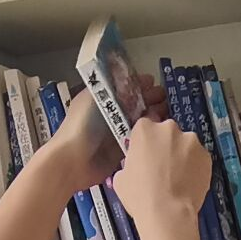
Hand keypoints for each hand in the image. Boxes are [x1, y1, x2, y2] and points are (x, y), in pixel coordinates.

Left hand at [49, 78, 170, 192]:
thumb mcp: (95, 97)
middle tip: (164, 97)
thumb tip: (133, 78)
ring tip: (167, 111)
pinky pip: (139, 140)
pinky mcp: (122, 150)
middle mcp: (110, 114)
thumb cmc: (82, 124)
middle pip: (133, 104)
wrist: (73, 160)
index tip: (153, 81)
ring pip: (139, 121)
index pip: (123, 87)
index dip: (138, 84)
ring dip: (152, 115)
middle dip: (149, 99)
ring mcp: (116, 133)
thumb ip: (113, 87)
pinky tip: (161, 130)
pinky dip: (150, 134)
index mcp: (101, 98)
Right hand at [111, 114, 211, 239]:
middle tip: (163, 168)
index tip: (147, 156)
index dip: (146, 143)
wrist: (168, 213)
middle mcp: (169, 128)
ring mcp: (191, 141)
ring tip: (178, 178)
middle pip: (167, 133)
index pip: (145, 128)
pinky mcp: (206, 156)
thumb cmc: (140, 195)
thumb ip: (130, 164)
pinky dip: (195, 168)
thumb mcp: (121, 177)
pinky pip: (199, 159)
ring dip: (182, 156)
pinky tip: (189, 183)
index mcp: (145, 129)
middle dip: (166, 147)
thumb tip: (135, 167)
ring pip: (185, 145)